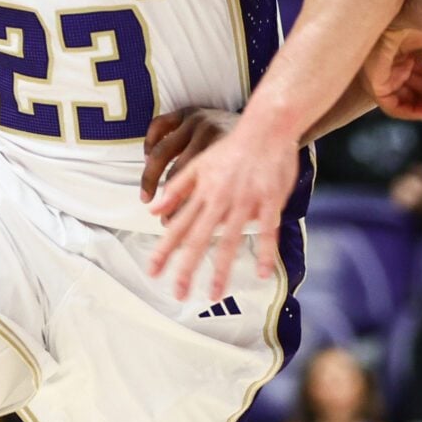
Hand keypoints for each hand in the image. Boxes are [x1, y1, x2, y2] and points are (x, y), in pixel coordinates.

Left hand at [146, 116, 297, 301]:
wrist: (266, 127)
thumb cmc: (233, 147)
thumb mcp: (199, 165)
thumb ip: (176, 189)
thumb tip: (152, 210)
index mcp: (202, 193)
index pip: (178, 226)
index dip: (164, 250)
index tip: (153, 272)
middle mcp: (220, 200)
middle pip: (199, 239)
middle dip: (187, 268)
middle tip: (178, 294)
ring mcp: (245, 202)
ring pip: (229, 240)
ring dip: (221, 269)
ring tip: (214, 294)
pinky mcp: (269, 201)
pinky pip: (267, 232)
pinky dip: (264, 253)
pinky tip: (262, 274)